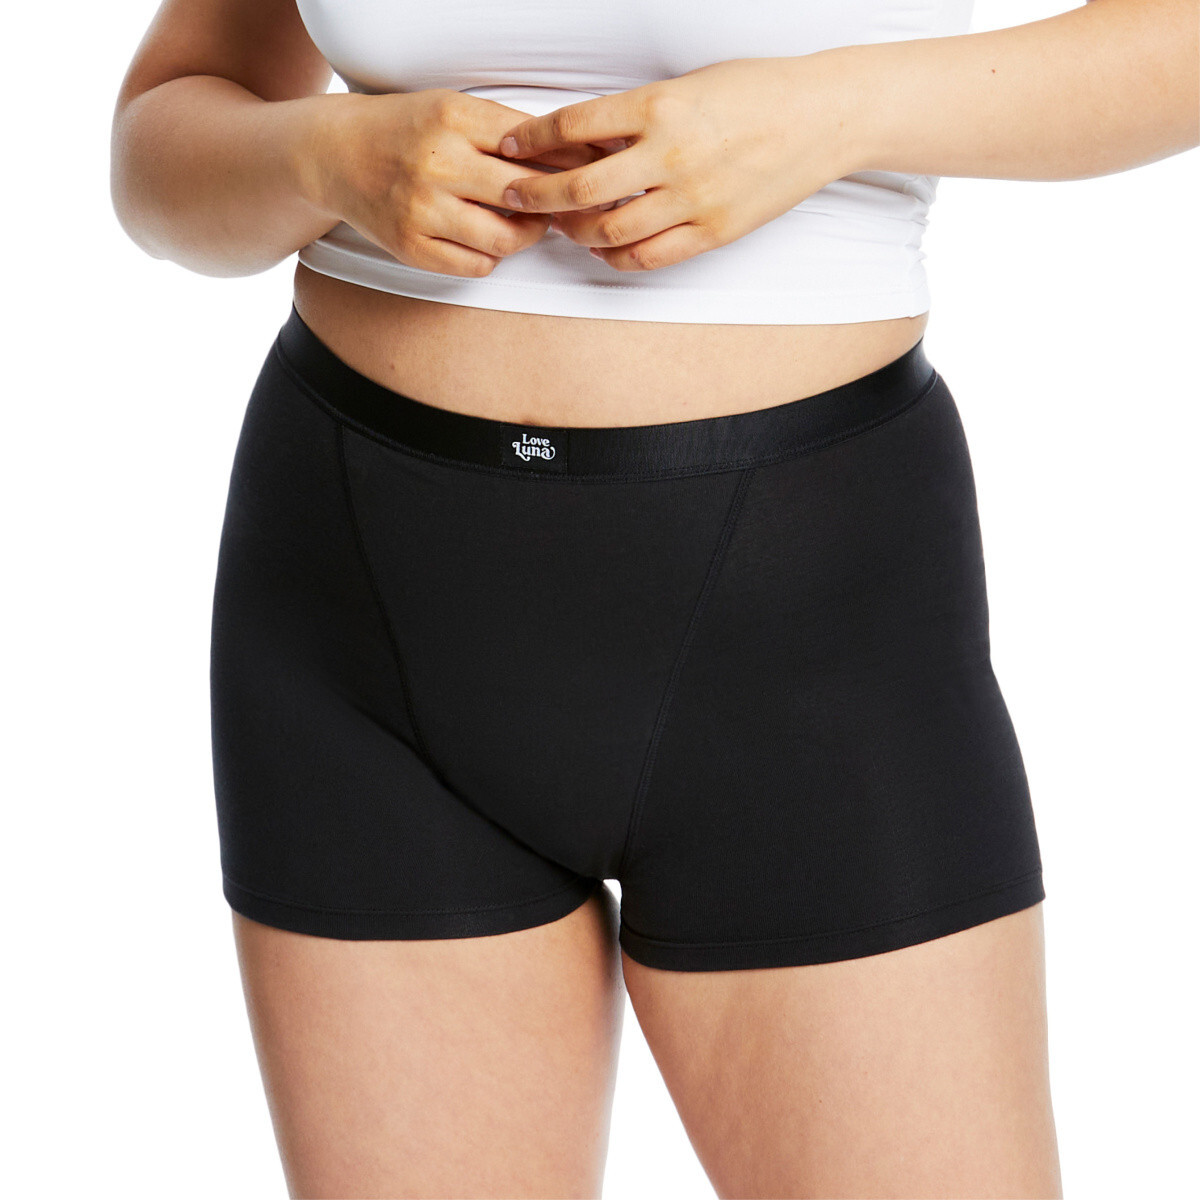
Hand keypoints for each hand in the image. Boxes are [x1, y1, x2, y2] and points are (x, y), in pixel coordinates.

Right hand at [309, 88, 628, 277]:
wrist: (337, 154)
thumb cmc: (406, 131)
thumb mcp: (454, 110)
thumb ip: (507, 132)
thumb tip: (576, 156)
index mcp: (453, 118)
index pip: (532, 145)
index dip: (570, 163)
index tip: (593, 171)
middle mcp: (437, 163)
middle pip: (526, 196)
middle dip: (556, 204)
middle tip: (566, 205)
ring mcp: (422, 209)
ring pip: (505, 239)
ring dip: (527, 236)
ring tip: (529, 223)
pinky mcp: (412, 247)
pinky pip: (477, 265)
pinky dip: (493, 256)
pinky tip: (489, 238)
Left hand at [494, 55, 861, 271]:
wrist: (822, 118)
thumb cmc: (756, 92)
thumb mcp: (687, 85)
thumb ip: (635, 114)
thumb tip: (583, 136)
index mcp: (659, 106)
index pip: (573, 125)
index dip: (532, 138)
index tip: (510, 146)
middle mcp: (670, 155)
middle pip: (579, 187)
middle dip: (536, 195)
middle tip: (515, 196)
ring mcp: (692, 199)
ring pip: (609, 230)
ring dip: (573, 231)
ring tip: (561, 226)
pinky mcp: (712, 231)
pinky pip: (649, 256)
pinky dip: (616, 257)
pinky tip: (602, 248)